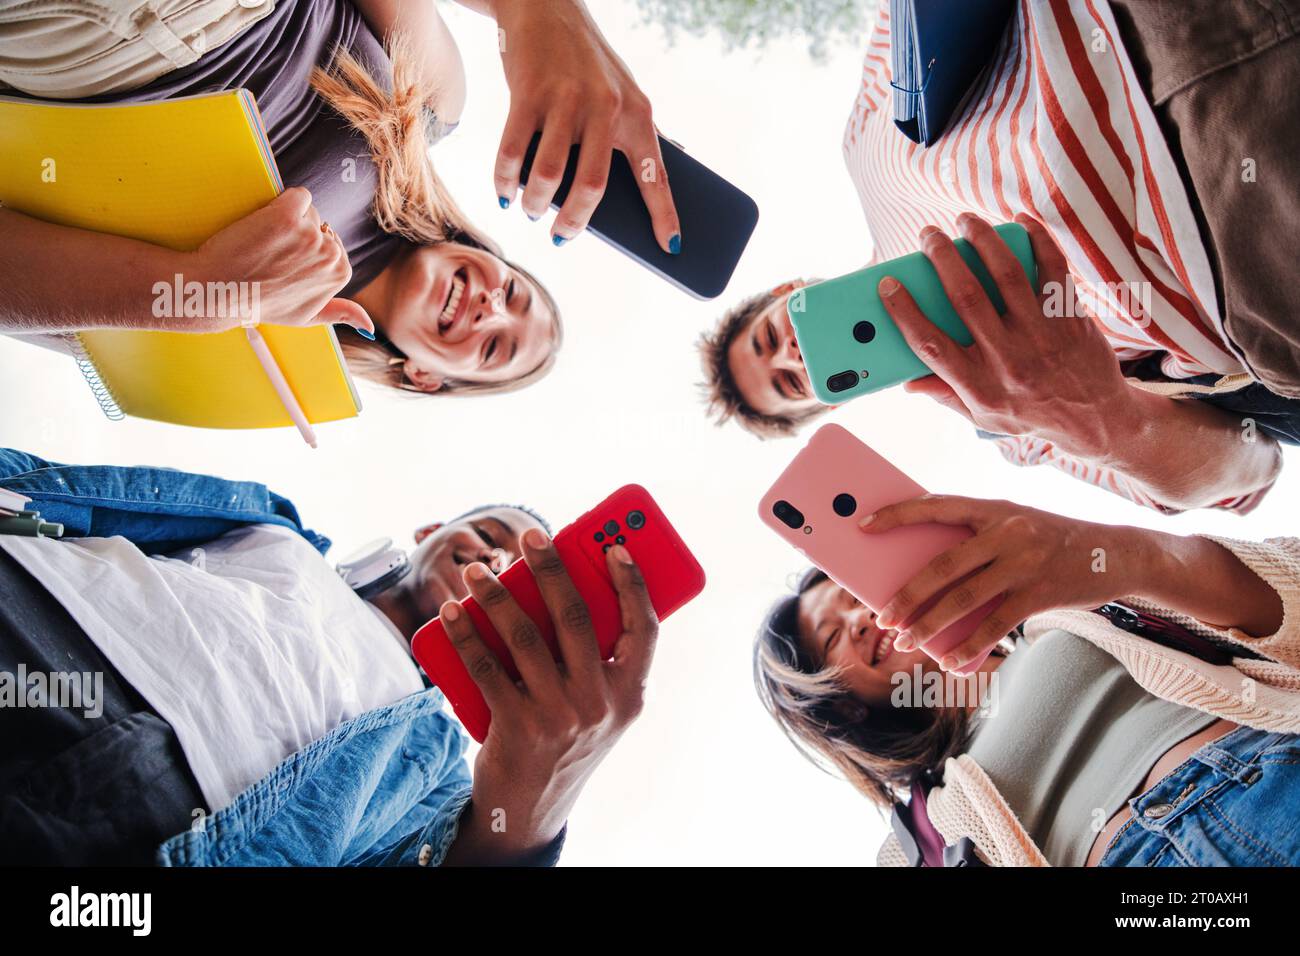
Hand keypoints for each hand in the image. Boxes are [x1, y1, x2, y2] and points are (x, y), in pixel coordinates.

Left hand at [191, 187, 373, 333]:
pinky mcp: (287, 215)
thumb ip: (340, 314)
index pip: (331, 243)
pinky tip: (263, 226)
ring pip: (306, 210)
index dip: (306, 249)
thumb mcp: (305, 316)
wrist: (219, 290)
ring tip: (264, 244)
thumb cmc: (259, 303)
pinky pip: (297, 195)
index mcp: (340, 273)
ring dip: (285, 219)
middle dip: (298, 233)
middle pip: (320, 225)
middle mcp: (331, 254)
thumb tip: (371, 326)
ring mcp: (311, 234)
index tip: (286, 264)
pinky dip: (281, 203)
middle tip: (272, 255)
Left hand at [439, 527, 657, 862]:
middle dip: (552, 568)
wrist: (529, 809)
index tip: (616, 546)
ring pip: (525, 636)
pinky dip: (465, 634)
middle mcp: (600, 704)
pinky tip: (451, 612)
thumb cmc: (565, 739)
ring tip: (478, 571)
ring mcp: (559, 717)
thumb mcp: (599, 706)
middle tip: (531, 536)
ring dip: (496, 595)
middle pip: (577, 618)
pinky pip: (485, 667)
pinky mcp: (516, 727)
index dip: (633, 583)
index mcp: (630, 694)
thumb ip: (595, 659)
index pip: (645, 628)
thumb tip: (559, 588)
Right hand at [489, 0, 680, 251]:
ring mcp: (566, 100)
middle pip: (592, 187)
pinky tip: (504, 195)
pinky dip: (505, 182)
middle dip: (575, 223)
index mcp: (637, 113)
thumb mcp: (621, 92)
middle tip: (562, 238)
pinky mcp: (528, 93)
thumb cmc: (586, 65)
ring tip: (531, 212)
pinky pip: (512, 153)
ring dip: (535, 204)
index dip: (665, 215)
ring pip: (548, 175)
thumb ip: (630, 135)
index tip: (672, 249)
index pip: (656, 175)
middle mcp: (606, 107)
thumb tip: (638, 186)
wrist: (547, 6)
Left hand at [863, 496, 1134, 670]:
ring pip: (963, 600)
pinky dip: (967, 645)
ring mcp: (1024, 563)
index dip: (898, 514)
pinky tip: (947, 659)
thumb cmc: (1051, 541)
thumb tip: (923, 574)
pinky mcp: (1040, 594)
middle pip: (942, 567)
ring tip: (905, 641)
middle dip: (907, 595)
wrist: (1118, 553)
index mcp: (994, 508)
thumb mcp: (1016, 524)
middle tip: (882, 616)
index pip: (936, 505)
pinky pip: (994, 625)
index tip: (864, 525)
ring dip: (928, 625)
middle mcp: (1007, 532)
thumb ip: (976, 540)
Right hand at [880, 214, 1133, 460]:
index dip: (904, 311)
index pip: (930, 345)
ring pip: (1006, 274)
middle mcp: (1008, 358)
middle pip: (966, 298)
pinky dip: (1036, 239)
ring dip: (982, 240)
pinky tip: (1019, 221)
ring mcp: (1041, 334)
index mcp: (978, 383)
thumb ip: (945, 394)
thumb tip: (908, 381)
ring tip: (967, 221)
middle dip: (941, 259)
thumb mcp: (983, 415)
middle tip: (928, 235)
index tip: (888, 284)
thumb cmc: (1031, 414)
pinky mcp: (1069, 315)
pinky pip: (1052, 267)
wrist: (1096, 418)